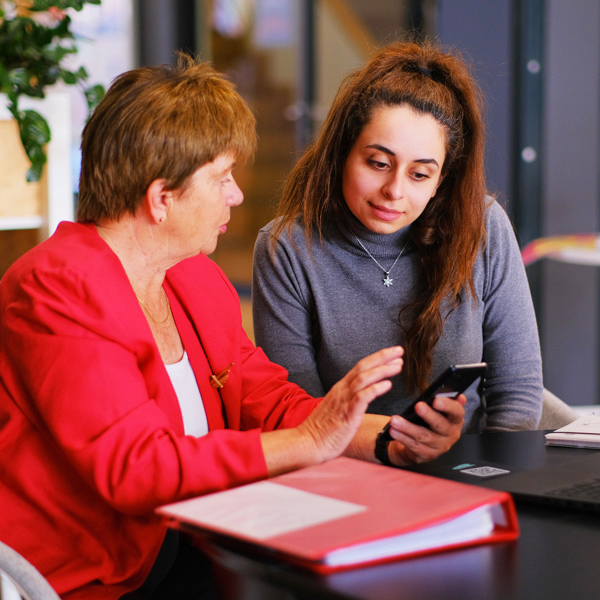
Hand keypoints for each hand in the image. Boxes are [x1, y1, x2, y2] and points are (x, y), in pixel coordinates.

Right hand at [298, 346, 403, 462]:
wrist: (308, 443)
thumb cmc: (323, 430)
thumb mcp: (338, 409)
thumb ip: (350, 400)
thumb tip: (363, 396)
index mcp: (341, 389)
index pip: (360, 367)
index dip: (377, 359)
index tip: (393, 354)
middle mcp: (342, 391)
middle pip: (363, 367)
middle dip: (382, 357)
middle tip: (400, 351)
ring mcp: (343, 401)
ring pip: (363, 378)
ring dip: (382, 370)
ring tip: (398, 365)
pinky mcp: (347, 414)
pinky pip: (362, 397)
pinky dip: (375, 388)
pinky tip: (387, 384)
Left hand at [387, 393, 465, 464]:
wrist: (423, 442)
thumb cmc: (431, 421)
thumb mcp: (438, 410)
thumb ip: (443, 400)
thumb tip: (447, 391)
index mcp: (455, 420)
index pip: (457, 412)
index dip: (448, 406)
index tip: (436, 400)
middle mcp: (451, 434)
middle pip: (440, 425)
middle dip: (428, 415)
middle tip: (418, 406)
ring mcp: (440, 447)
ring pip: (423, 436)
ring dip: (408, 427)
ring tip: (395, 420)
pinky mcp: (427, 455)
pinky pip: (414, 446)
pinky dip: (402, 438)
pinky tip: (393, 431)